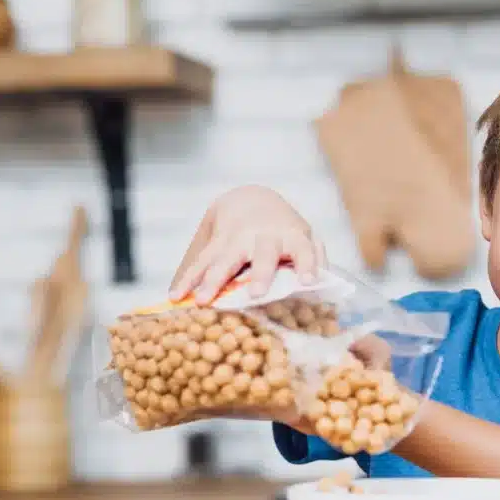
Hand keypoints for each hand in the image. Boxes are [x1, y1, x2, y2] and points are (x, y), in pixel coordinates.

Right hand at [168, 185, 325, 304]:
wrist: (250, 200)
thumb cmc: (284, 230)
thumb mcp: (305, 238)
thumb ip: (316, 259)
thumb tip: (323, 285)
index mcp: (291, 237)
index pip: (303, 250)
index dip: (307, 264)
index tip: (309, 281)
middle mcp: (264, 237)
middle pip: (262, 255)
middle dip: (260, 274)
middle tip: (257, 293)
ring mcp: (237, 239)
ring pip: (224, 259)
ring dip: (213, 279)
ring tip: (202, 300)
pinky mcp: (215, 243)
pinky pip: (199, 262)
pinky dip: (186, 279)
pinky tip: (175, 296)